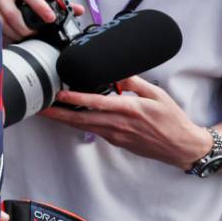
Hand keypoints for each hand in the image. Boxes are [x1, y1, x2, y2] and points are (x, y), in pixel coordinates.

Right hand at [0, 0, 82, 43]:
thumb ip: (57, 3)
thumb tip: (79, 10)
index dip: (40, 6)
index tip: (50, 18)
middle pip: (14, 15)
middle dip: (26, 29)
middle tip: (35, 35)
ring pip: (2, 25)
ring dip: (15, 35)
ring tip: (25, 38)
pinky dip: (5, 36)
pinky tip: (12, 38)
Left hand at [40, 76, 211, 168]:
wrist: (182, 147)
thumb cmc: (172, 119)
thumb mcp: (157, 94)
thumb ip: (134, 82)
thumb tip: (116, 72)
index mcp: (129, 110)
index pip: (96, 104)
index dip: (75, 100)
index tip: (58, 95)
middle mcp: (119, 125)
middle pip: (81, 119)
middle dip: (58, 113)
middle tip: (39, 107)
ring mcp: (116, 136)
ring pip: (84, 127)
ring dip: (64, 119)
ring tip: (47, 111)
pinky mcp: (116, 141)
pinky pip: (93, 130)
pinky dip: (79, 123)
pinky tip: (69, 116)